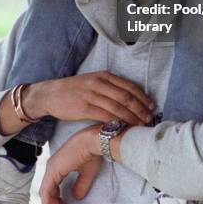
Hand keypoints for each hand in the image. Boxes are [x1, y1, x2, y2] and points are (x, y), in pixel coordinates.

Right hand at [26, 71, 153, 125]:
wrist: (51, 94)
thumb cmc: (75, 89)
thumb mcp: (93, 81)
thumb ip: (110, 87)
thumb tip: (130, 97)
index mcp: (104, 75)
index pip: (129, 86)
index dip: (142, 97)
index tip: (151, 106)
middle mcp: (99, 83)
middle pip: (126, 97)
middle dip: (140, 109)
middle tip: (149, 118)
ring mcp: (92, 95)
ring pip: (117, 107)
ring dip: (131, 117)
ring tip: (140, 125)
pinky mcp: (84, 108)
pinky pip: (104, 116)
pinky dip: (116, 122)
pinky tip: (123, 128)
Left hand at [39, 125, 102, 203]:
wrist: (92, 141)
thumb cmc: (91, 152)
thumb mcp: (87, 173)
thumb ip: (80, 185)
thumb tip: (76, 196)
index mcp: (59, 165)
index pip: (52, 186)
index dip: (56, 199)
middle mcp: (52, 166)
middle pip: (47, 190)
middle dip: (53, 203)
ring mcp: (51, 168)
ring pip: (45, 192)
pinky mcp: (53, 170)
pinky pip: (46, 191)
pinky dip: (48, 202)